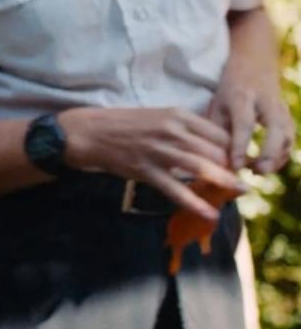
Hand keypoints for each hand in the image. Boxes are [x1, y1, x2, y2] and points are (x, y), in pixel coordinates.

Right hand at [60, 107, 245, 219]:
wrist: (90, 132)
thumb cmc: (125, 124)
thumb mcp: (158, 116)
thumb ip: (184, 128)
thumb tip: (212, 146)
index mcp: (177, 115)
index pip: (219, 133)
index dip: (233, 149)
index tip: (238, 162)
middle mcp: (171, 131)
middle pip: (214, 151)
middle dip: (231, 168)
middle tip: (240, 180)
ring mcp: (158, 151)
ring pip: (200, 168)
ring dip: (223, 182)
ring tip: (238, 193)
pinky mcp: (145, 169)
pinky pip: (175, 189)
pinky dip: (194, 203)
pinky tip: (209, 213)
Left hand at [207, 60, 295, 173]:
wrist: (255, 61)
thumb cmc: (230, 87)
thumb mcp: (217, 102)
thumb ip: (217, 129)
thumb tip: (215, 160)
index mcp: (242, 96)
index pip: (244, 124)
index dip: (240, 146)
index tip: (235, 167)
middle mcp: (266, 102)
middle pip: (276, 128)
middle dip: (269, 153)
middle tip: (258, 172)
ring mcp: (281, 108)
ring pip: (288, 135)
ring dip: (277, 158)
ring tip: (258, 172)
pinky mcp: (289, 116)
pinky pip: (290, 138)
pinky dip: (282, 155)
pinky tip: (268, 166)